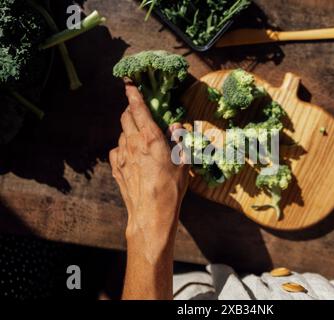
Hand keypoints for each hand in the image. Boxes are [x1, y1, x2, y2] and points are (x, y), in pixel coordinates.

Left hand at [109, 84, 188, 242]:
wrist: (151, 213)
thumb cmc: (170, 188)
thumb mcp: (182, 162)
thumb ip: (178, 140)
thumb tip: (177, 125)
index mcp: (150, 138)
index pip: (138, 108)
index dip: (133, 93)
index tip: (128, 83)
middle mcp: (133, 143)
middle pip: (125, 117)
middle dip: (131, 110)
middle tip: (139, 111)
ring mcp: (122, 156)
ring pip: (122, 134)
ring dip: (129, 131)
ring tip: (141, 139)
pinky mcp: (116, 168)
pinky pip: (117, 150)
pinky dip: (124, 147)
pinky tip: (132, 155)